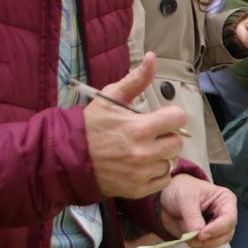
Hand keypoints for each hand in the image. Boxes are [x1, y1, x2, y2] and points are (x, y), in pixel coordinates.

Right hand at [84, 54, 186, 198]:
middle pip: (178, 142)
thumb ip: (136, 80)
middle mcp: (143, 153)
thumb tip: (153, 57)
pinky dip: (157, 173)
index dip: (171, 115)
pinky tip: (142, 165)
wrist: (68, 158)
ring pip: (171, 162)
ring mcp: (141, 174)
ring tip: (145, 150)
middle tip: (151, 134)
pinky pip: (163, 180)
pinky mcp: (138, 190)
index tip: (161, 117)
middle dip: (167, 136)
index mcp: (139, 128)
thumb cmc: (91, 126)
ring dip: (163, 155)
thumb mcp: (110, 98)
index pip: (178, 119)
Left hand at [156, 174, 237, 247]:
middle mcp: (224, 216)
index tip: (201, 234)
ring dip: (201, 244)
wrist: (168, 195)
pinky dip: (195, 245)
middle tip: (192, 238)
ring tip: (187, 236)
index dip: (217, 229)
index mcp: (226, 201)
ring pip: (216, 243)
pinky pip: (204, 246)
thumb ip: (192, 217)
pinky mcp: (206, 236)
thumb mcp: (185, 198)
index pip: (229, 219)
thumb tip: (198, 234)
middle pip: (226, 234)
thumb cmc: (180, 189)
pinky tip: (186, 237)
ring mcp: (216, 227)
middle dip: (209, 239)